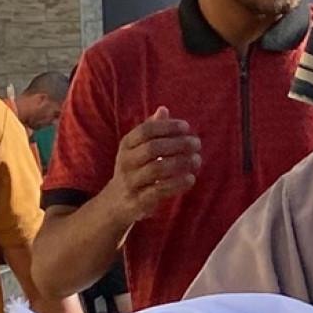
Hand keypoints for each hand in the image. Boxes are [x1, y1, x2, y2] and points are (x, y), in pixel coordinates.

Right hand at [104, 106, 199, 223]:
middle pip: (152, 148)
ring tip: (197, 160)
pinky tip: (191, 179)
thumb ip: (151, 130)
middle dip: (178, 144)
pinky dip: (177, 184)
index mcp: (126, 145)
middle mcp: (125, 161)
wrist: (115, 203)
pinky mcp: (138, 200)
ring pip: (156, 169)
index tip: (187, 127)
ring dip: (181, 163)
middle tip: (197, 144)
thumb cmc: (134, 170)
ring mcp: (130, 181)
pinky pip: (159, 190)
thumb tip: (164, 109)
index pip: (146, 130)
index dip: (168, 127)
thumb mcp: (137, 149)